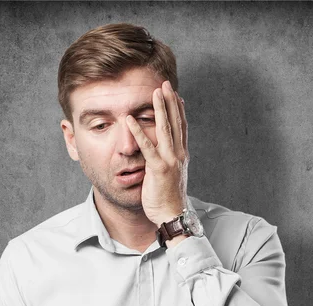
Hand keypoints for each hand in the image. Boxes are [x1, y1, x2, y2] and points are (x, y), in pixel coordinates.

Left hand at [126, 81, 188, 226]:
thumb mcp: (170, 174)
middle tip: (166, 84)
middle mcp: (179, 154)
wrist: (172, 214)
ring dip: (160, 109)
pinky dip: (138, 132)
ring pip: (165, 129)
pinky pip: (147, 147)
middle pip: (175, 122)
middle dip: (170, 102)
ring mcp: (170, 161)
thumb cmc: (168, 197)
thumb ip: (167, 159)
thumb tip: (163, 150)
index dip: (178, 109)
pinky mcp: (158, 169)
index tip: (175, 94)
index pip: (181, 127)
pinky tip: (130, 120)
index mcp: (182, 155)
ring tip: (155, 92)